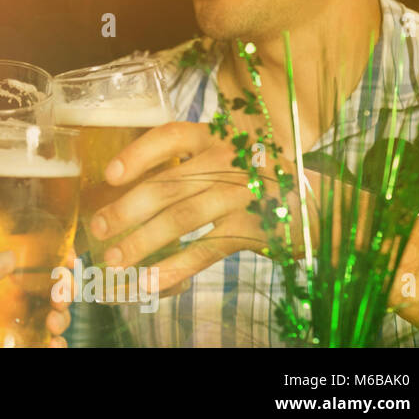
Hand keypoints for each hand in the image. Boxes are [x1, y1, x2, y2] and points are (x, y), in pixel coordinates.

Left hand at [0, 250, 71, 346]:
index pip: (30, 266)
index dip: (54, 261)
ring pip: (44, 324)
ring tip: (54, 323)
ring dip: (59, 322)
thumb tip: (8, 257)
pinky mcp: (0, 348)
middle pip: (45, 296)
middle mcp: (1, 303)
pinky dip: (48, 346)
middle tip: (60, 298)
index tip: (68, 258)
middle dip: (62, 295)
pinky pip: (31, 347)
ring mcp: (2, 330)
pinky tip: (52, 345)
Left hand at [94, 122, 297, 293]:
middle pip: (168, 184)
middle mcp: (229, 161)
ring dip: (142, 241)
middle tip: (98, 228)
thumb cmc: (259, 177)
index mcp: (216, 137)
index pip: (170, 137)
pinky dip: (174, 267)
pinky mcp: (254, 229)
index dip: (137, 155)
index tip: (109, 175)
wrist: (321, 203)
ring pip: (181, 220)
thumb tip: (125, 188)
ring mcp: (242, 195)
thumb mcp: (228, 155)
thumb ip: (188, 164)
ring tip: (114, 260)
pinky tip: (148, 281)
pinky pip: (205, 250)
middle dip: (127, 209)